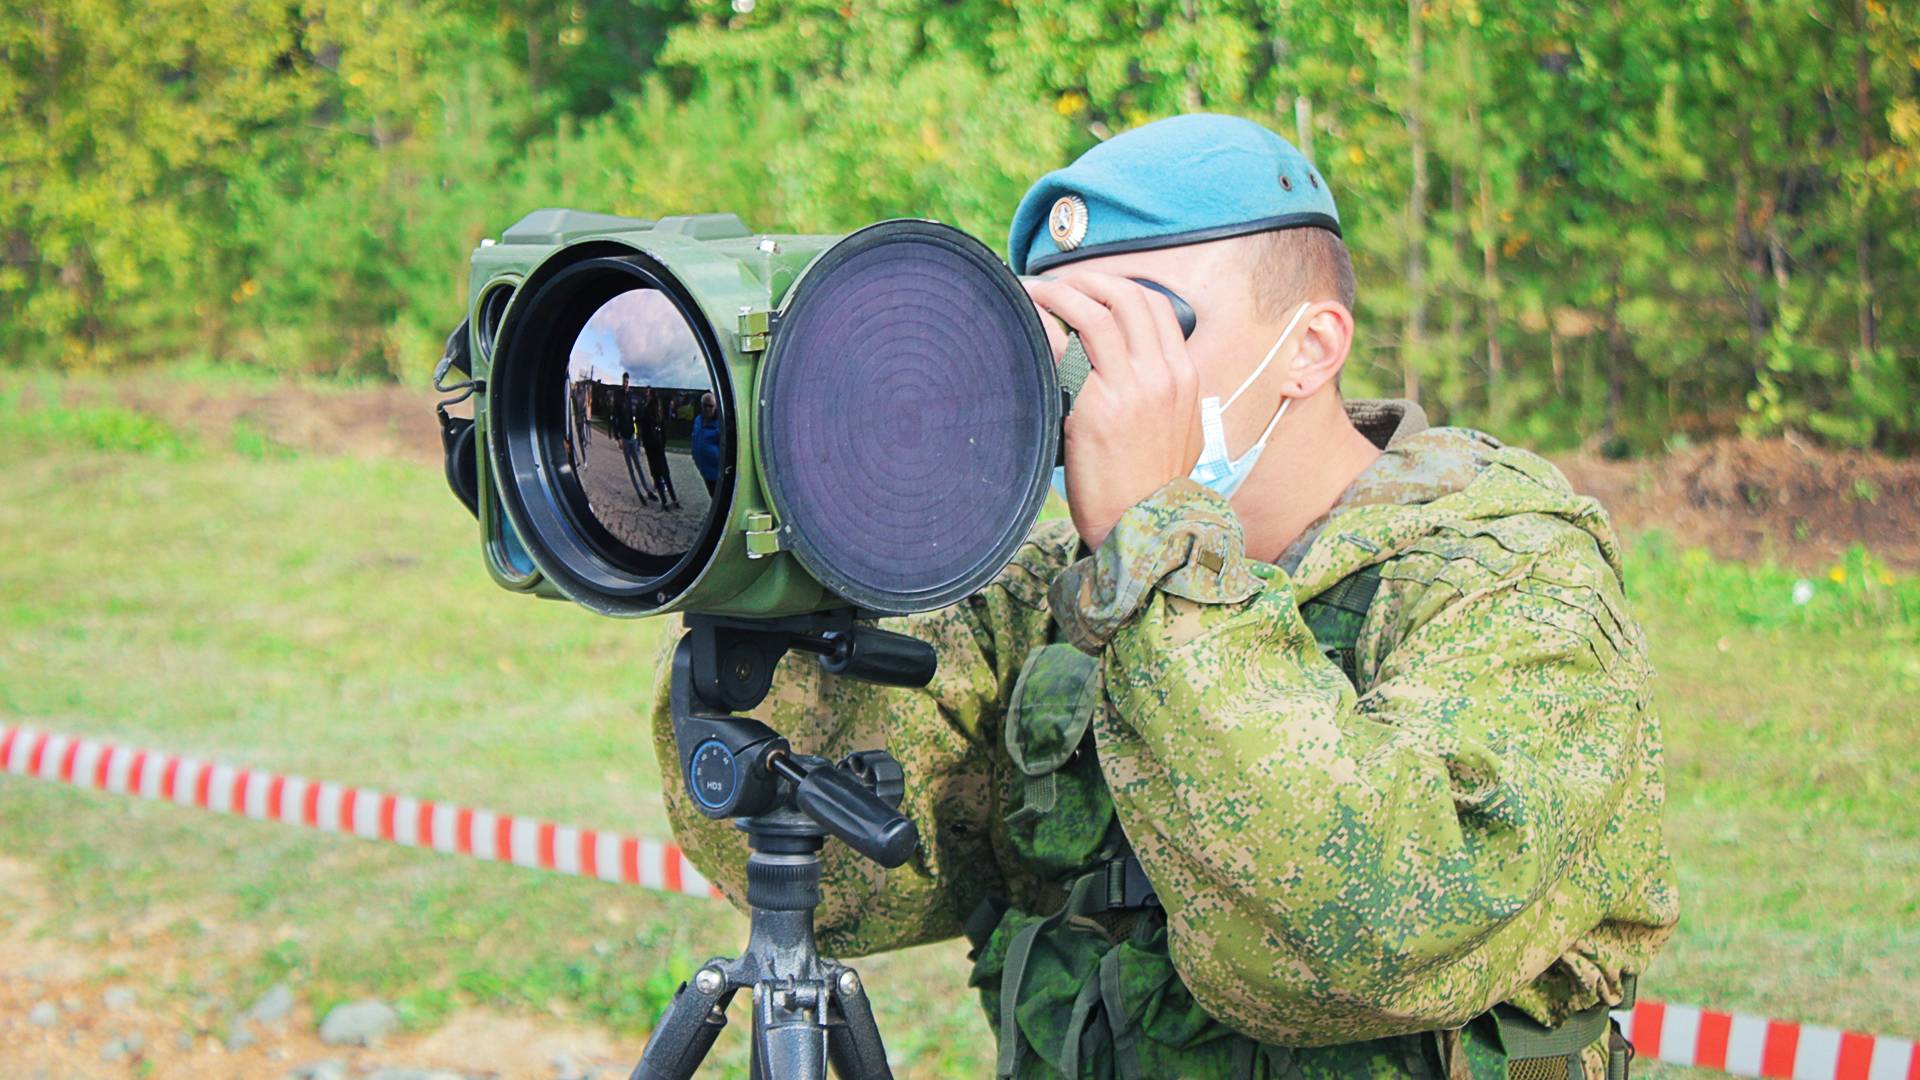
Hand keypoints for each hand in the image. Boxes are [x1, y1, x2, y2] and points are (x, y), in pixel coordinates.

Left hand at [1024, 272, 1200, 550]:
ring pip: (1094, 311)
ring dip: (1057, 292)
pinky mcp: (1096, 408)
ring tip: (1031, 292)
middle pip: (1125, 296)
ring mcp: (1131, 390)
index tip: (1089, 286)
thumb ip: (1166, 395)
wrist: (1145, 529)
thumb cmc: (1151, 487)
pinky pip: (1064, 347)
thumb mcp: (1180, 433)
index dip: (1118, 284)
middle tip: (1054, 282)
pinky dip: (1042, 324)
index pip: (1155, 305)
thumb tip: (1136, 370)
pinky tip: (1023, 320)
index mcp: (1185, 376)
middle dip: (1085, 278)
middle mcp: (1162, 375)